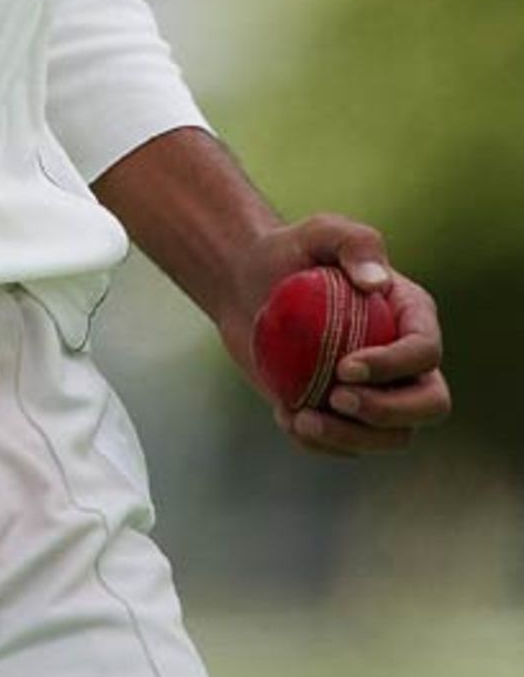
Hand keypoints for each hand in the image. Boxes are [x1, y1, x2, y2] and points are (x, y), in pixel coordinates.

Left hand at [218, 214, 451, 459]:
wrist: (246, 284)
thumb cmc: (289, 253)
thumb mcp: (320, 231)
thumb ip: (354, 243)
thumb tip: (376, 283)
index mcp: (411, 316)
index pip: (425, 351)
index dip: (395, 366)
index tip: (345, 367)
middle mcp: (406, 361)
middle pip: (430, 404)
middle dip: (389, 412)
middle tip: (337, 397)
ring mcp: (380, 392)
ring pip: (393, 436)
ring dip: (352, 437)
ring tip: (300, 418)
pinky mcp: (347, 416)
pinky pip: (349, 445)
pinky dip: (320, 442)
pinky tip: (285, 415)